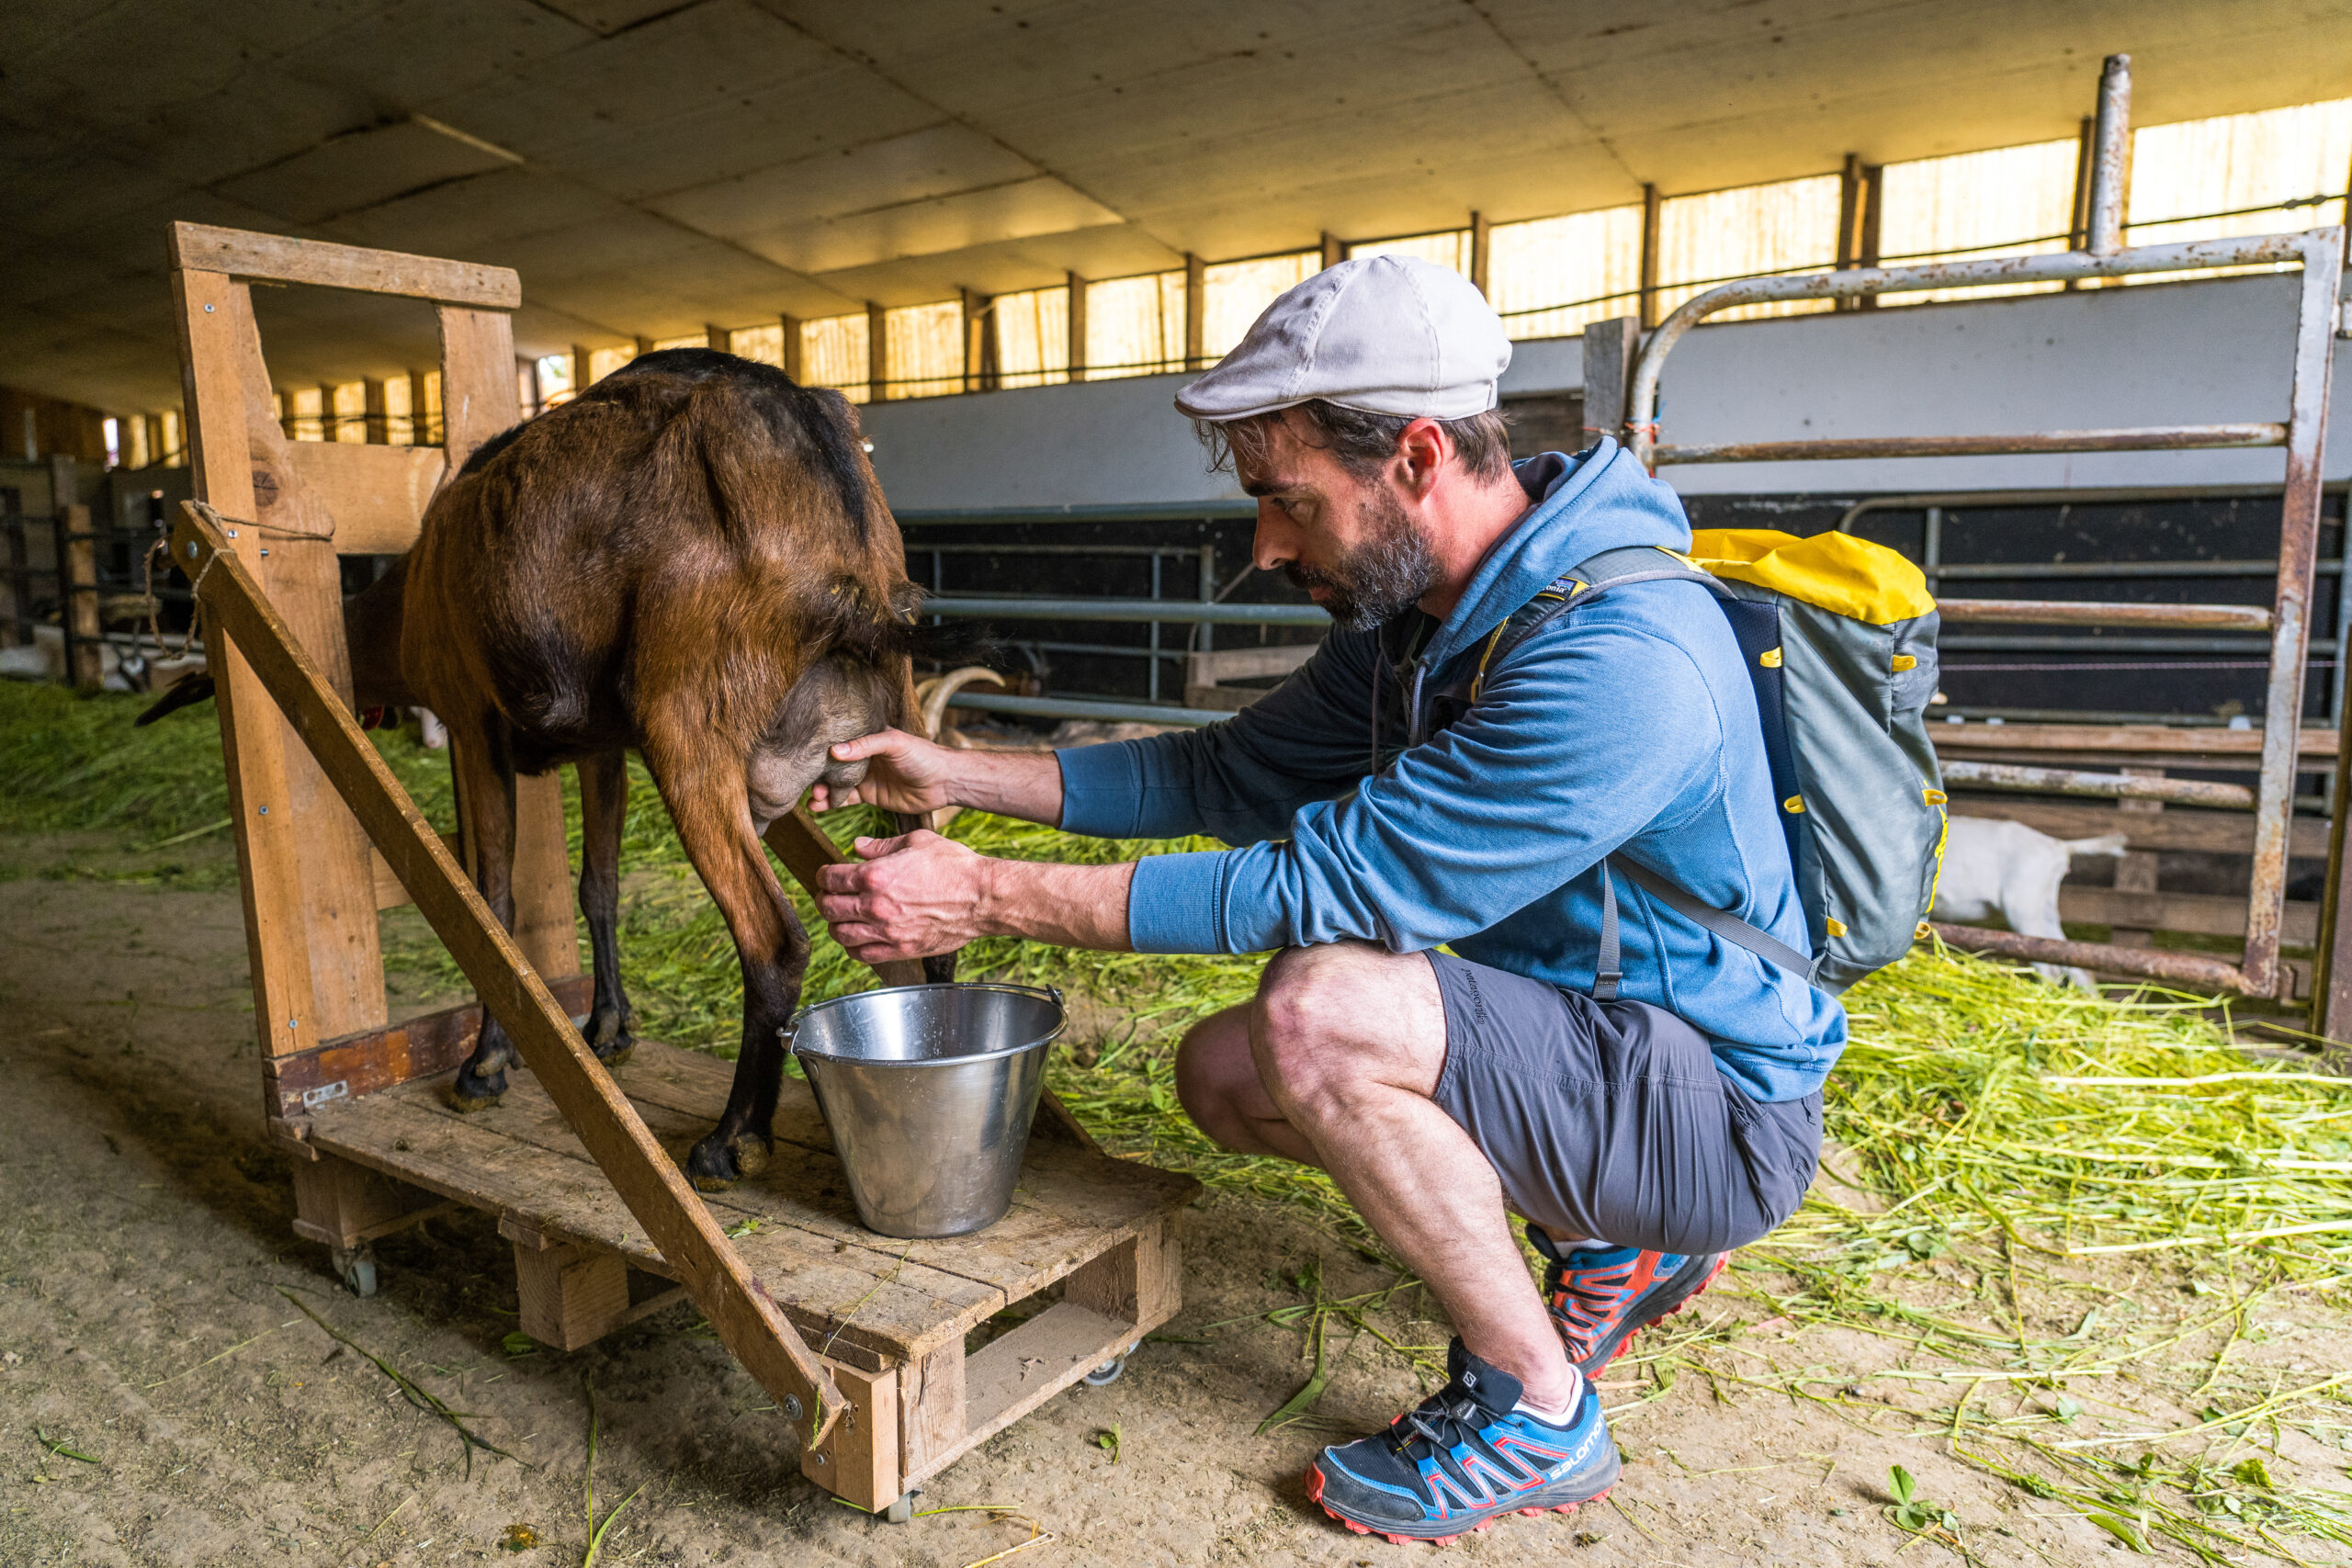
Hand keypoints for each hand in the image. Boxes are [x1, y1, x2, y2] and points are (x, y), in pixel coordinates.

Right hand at [808, 728, 958, 814]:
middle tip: (810, 786)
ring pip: (836, 784)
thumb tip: (834, 751)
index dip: (821, 752)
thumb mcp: (894, 743)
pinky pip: (846, 799)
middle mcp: (863, 756)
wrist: (945, 782)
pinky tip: (818, 807)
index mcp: (867, 738)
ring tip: (812, 800)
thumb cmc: (923, 755)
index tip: (805, 760)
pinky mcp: (870, 795)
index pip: (838, 742)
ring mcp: (866, 776)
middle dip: (818, 776)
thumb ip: (865, 745)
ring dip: (822, 791)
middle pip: (833, 765)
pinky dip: (831, 803)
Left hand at [816, 831, 989, 961]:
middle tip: (828, 896)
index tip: (826, 876)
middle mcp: (875, 905)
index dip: (823, 875)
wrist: (982, 897)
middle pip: (829, 907)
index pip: (831, 878)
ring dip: (834, 925)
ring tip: (839, 918)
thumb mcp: (917, 841)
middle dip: (823, 899)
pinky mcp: (900, 949)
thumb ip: (882, 846)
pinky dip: (852, 948)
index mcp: (876, 875)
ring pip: (841, 934)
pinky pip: (862, 955)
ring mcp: (887, 931)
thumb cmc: (955, 866)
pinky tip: (857, 939)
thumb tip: (857, 846)